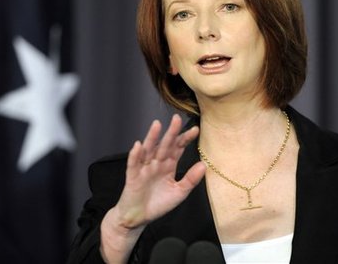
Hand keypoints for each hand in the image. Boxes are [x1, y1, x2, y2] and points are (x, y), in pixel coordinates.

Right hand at [115, 114, 205, 228]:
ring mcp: (144, 168)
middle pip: (164, 145)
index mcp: (168, 165)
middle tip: (177, 119)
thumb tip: (204, 165)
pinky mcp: (133, 176)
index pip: (177, 148)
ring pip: (148, 150)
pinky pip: (134, 164)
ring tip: (157, 125)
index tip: (196, 130)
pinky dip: (135, 155)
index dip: (185, 139)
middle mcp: (156, 163)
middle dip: (171, 133)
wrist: (138, 218)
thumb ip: (191, 179)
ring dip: (151, 137)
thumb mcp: (179, 193)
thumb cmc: (158, 204)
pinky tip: (138, 145)